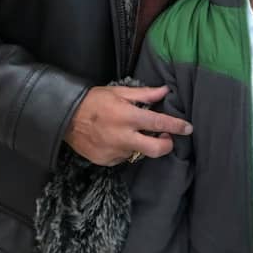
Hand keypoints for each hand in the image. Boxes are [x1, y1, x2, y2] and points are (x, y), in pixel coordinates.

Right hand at [64, 85, 191, 165]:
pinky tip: (114, 139)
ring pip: (138, 152)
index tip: (188, 128)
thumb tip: (165, 91)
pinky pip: (123, 157)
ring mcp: (114, 152)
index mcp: (127, 116)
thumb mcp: (119, 92)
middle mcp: (123, 137)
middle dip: (166, 145)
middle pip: (155, 149)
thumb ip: (144, 94)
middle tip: (166, 137)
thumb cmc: (94, 100)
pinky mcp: (106, 161)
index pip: (159, 123)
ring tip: (127, 131)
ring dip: (139, 143)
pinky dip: (124, 149)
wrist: (64, 117)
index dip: (176, 126)